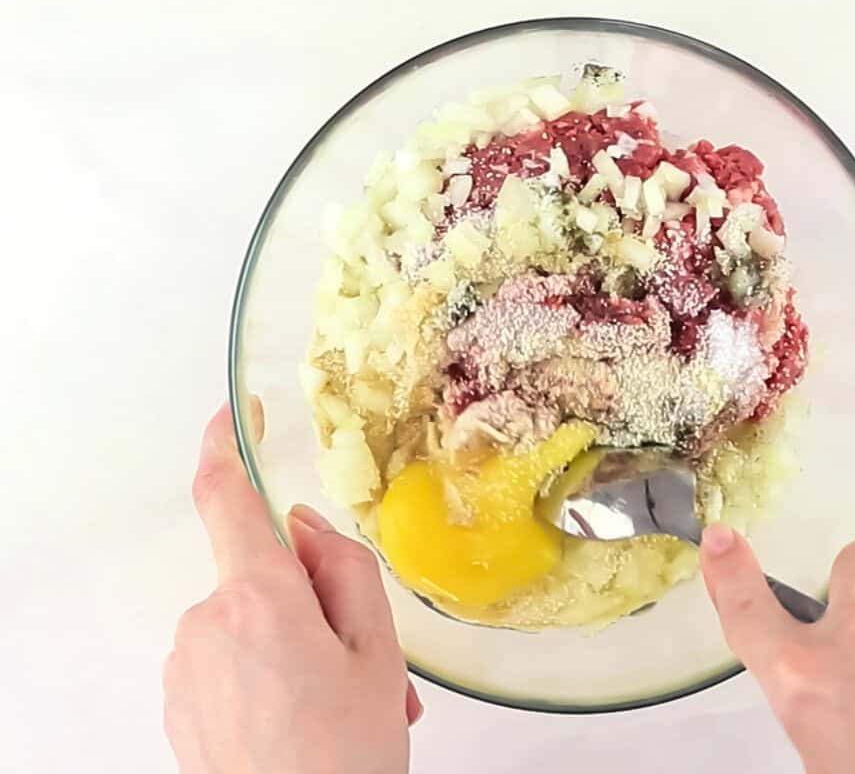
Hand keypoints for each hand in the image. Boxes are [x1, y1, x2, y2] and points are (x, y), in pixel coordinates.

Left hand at [164, 403, 418, 773]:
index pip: (226, 497)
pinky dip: (274, 676)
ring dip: (301, 646)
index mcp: (258, 598)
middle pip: (261, 571)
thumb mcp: (376, 651)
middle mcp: (207, 623)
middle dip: (314, 598)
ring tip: (347, 703)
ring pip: (252, 622)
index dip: (228, 443)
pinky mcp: (182, 701)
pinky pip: (232, 660)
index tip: (237, 411)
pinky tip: (310, 720)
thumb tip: (304, 530)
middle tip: (369, 658)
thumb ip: (342, 569)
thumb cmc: (342, 757)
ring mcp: (188, 665)